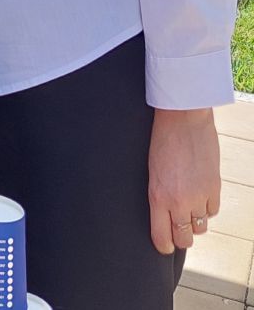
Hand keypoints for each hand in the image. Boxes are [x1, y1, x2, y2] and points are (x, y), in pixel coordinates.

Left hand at [149, 107, 220, 251]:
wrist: (183, 120)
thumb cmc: (161, 142)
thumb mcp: (150, 172)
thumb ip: (158, 195)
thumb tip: (163, 214)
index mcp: (157, 196)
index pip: (162, 237)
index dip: (163, 246)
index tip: (163, 245)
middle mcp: (179, 201)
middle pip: (184, 238)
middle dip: (181, 237)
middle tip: (177, 229)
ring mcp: (199, 195)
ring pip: (201, 227)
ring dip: (195, 223)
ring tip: (187, 210)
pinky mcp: (214, 187)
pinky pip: (213, 211)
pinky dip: (207, 208)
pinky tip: (199, 197)